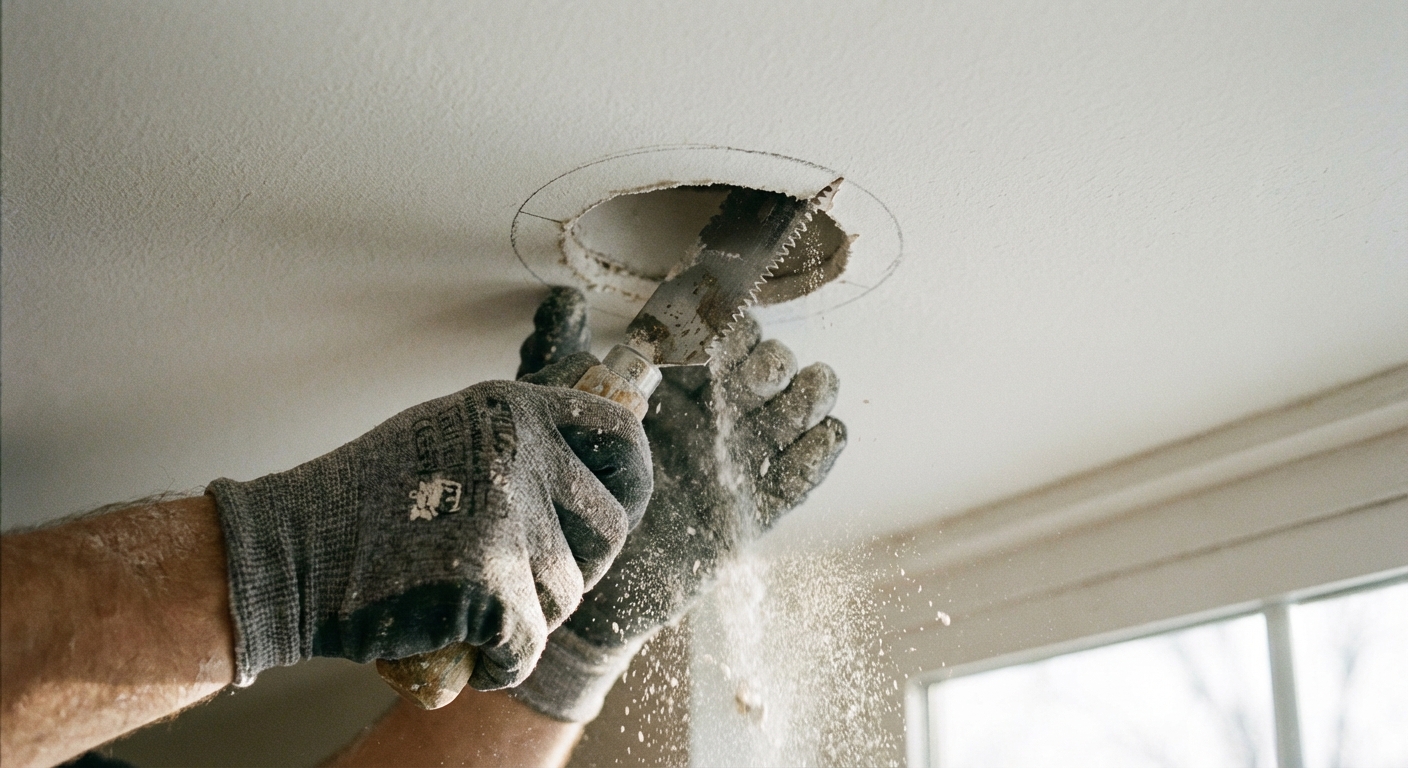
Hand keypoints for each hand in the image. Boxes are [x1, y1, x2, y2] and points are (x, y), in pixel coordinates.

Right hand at [208, 357, 651, 690]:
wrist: (291, 553)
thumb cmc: (361, 502)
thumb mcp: (450, 435)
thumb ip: (517, 444)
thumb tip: (588, 471)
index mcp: (513, 410)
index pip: (619, 434)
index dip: (628, 479)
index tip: (617, 506)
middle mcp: (521, 452)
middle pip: (609, 528)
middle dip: (577, 566)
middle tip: (524, 580)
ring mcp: (508, 517)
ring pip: (569, 592)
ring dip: (531, 616)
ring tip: (473, 607)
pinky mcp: (491, 585)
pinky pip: (530, 645)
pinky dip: (501, 662)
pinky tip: (468, 650)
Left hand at [509, 288, 845, 720]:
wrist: (577, 574)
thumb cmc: (567, 484)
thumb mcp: (558, 410)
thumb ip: (560, 351)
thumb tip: (565, 300)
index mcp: (677, 389)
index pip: (724, 340)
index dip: (733, 329)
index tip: (718, 334)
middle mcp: (715, 420)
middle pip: (771, 369)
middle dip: (771, 363)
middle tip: (752, 377)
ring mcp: (738, 465)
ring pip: (797, 413)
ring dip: (808, 396)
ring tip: (800, 392)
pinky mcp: (751, 514)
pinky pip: (798, 479)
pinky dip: (820, 453)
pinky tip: (824, 434)